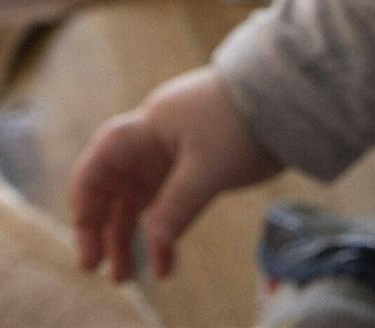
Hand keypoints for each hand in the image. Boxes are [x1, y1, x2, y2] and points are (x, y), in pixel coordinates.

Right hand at [70, 66, 284, 281]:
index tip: (84, 235)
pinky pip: (167, 203)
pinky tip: (164, 265)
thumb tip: (151, 248)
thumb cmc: (244, 123)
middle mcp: (156, 138)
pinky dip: (162, 231)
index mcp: (151, 126)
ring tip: (125, 277)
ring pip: (138, 198)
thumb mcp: (209, 169)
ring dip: (128, 235)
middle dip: (102, 225)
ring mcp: (174, 152)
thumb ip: (175, 208)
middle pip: (115, 183)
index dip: (85, 195)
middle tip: (95, 267)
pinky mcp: (195, 166)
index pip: (103, 158)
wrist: (290, 98)